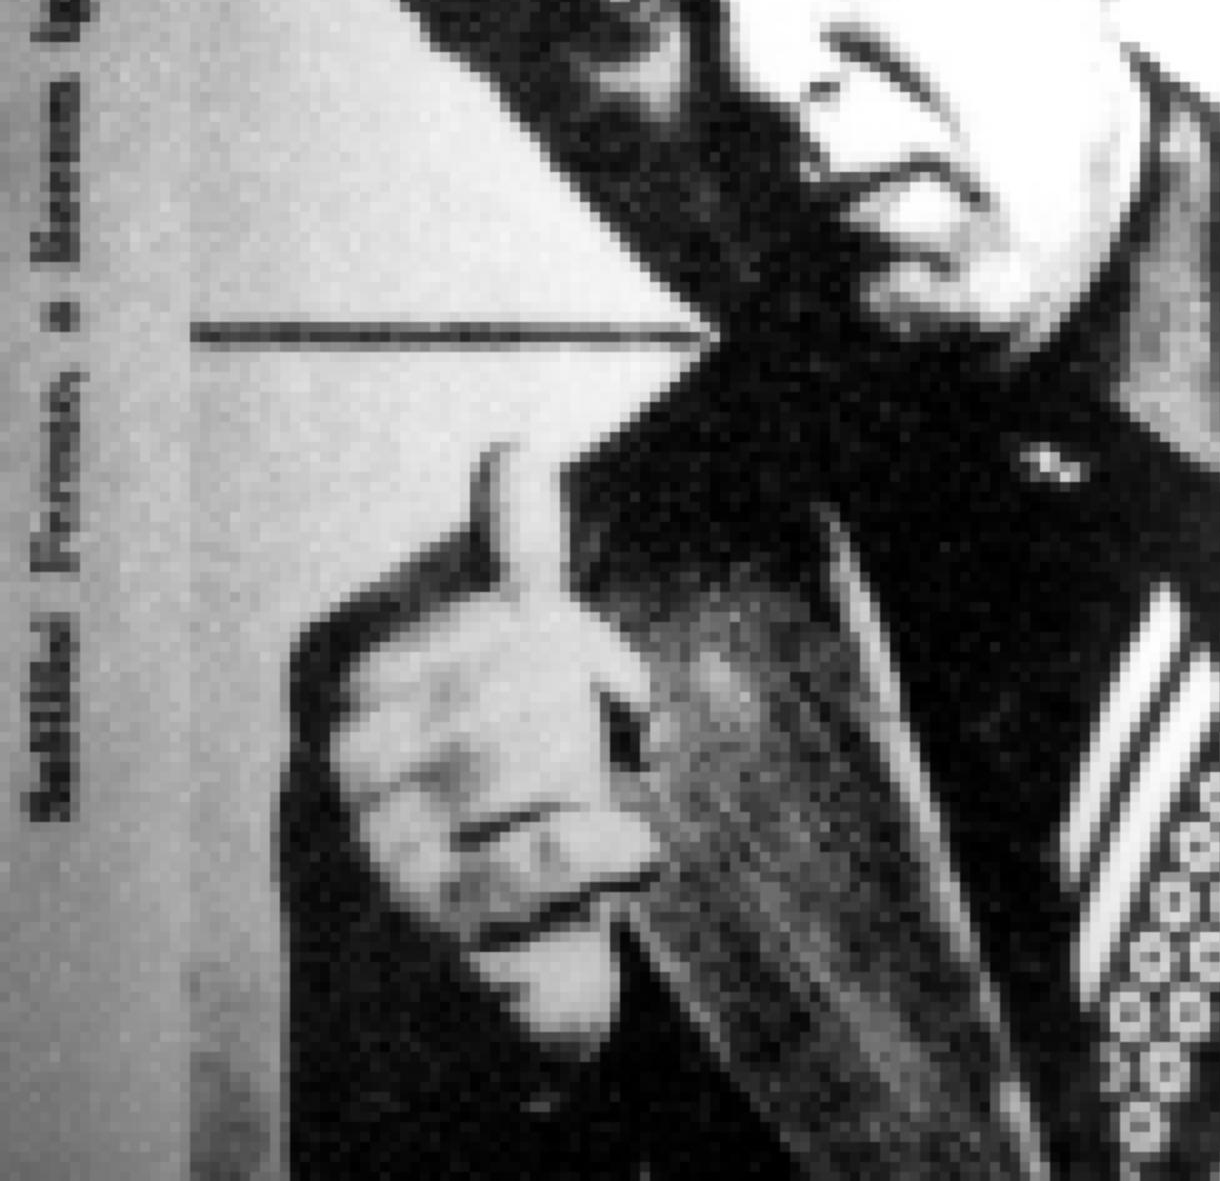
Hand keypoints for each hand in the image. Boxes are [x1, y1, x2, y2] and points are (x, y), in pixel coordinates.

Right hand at [331, 442, 659, 1059]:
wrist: (475, 1008)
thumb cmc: (499, 829)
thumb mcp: (508, 692)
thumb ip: (512, 569)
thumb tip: (512, 446)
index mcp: (364, 685)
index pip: (521, 612)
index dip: (593, 662)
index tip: (617, 716)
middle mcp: (350, 755)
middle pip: (542, 680)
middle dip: (595, 736)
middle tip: (595, 789)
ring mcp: (381, 842)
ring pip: (554, 757)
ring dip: (599, 803)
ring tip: (580, 849)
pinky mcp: (436, 924)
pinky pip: (556, 847)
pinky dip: (618, 852)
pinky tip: (633, 862)